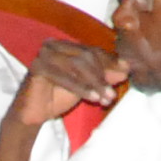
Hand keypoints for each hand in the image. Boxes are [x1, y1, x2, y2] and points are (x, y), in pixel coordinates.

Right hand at [12, 37, 127, 132]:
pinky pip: (64, 76)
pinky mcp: (37, 67)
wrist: (34, 114)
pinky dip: (80, 88)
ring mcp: (44, 54)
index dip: (110, 62)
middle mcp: (54, 45)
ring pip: (77, 66)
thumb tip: (126, 68)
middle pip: (86, 56)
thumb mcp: (86, 85)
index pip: (93, 50)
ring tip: (105, 98)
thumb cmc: (58, 97)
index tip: (126, 73)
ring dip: (94, 83)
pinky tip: (92, 97)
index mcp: (66, 45)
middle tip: (112, 94)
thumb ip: (103, 75)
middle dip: (102, 76)